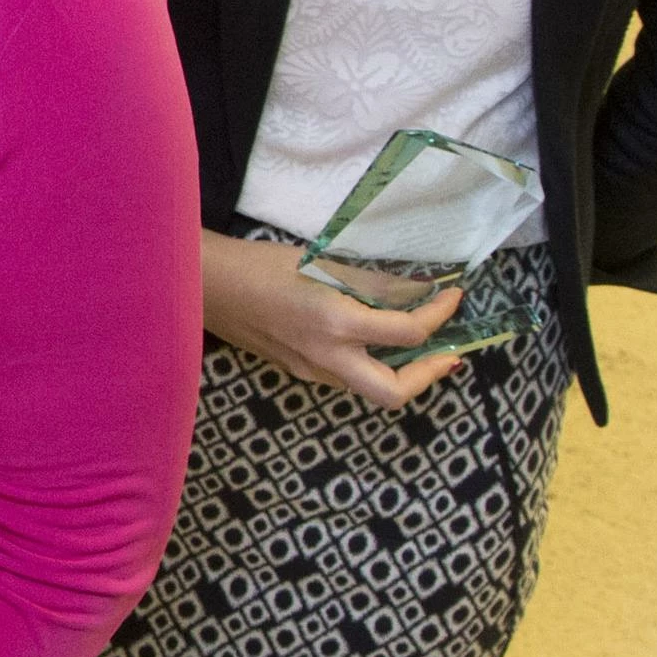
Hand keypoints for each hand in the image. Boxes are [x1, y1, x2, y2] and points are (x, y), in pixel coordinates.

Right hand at [198, 230, 469, 409]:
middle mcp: (328, 358)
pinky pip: (346, 377)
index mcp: (336, 324)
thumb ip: (374, 283)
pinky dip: (371, 362)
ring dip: (402, 371)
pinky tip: (370, 339)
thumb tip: (419, 291)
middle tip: (447, 350)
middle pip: (395, 392)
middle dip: (430, 373)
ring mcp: (311, 372)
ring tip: (414, 342)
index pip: (408, 332)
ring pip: (370, 388)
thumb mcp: (323, 264)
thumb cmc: (260, 264)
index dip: (440, 314)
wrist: (203, 286)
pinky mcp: (297, 371)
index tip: (453, 296)